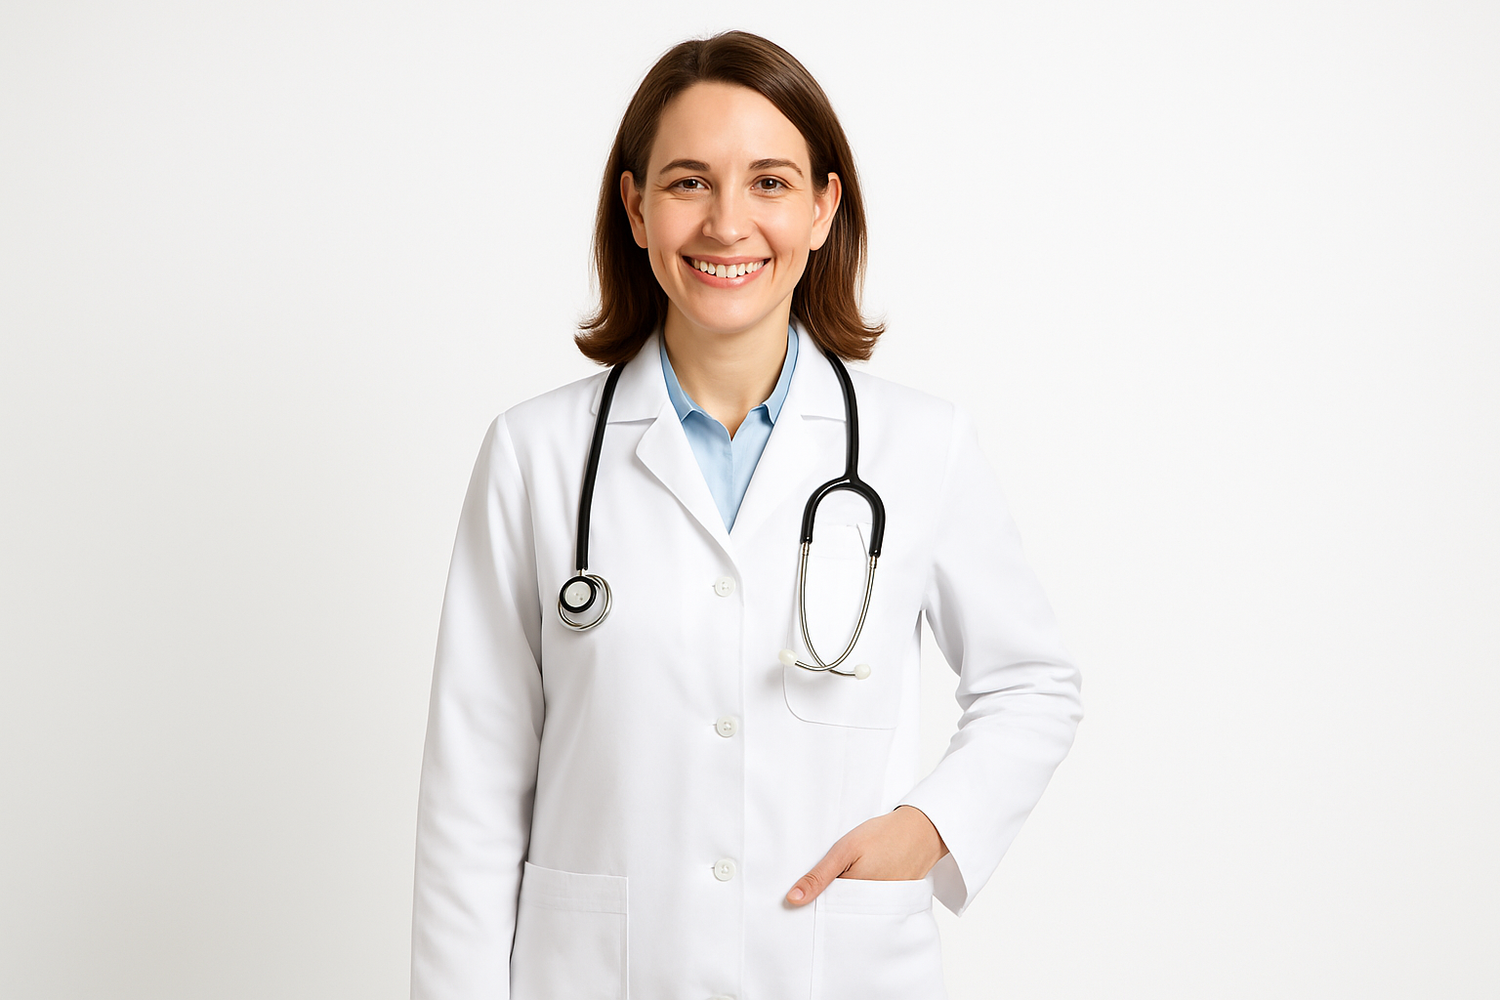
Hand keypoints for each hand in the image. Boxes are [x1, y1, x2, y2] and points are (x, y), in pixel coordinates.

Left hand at [785, 805, 947, 905]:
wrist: (922, 830)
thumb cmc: (884, 836)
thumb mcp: (845, 850)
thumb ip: (819, 876)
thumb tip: (793, 899)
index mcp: (855, 898)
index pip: (825, 910)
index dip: (813, 900)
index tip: (800, 894)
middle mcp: (871, 909)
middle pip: (840, 912)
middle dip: (828, 901)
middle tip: (823, 881)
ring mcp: (884, 907)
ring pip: (854, 908)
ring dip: (846, 896)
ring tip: (848, 874)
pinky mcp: (892, 901)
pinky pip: (870, 903)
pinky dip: (862, 894)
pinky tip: (861, 876)